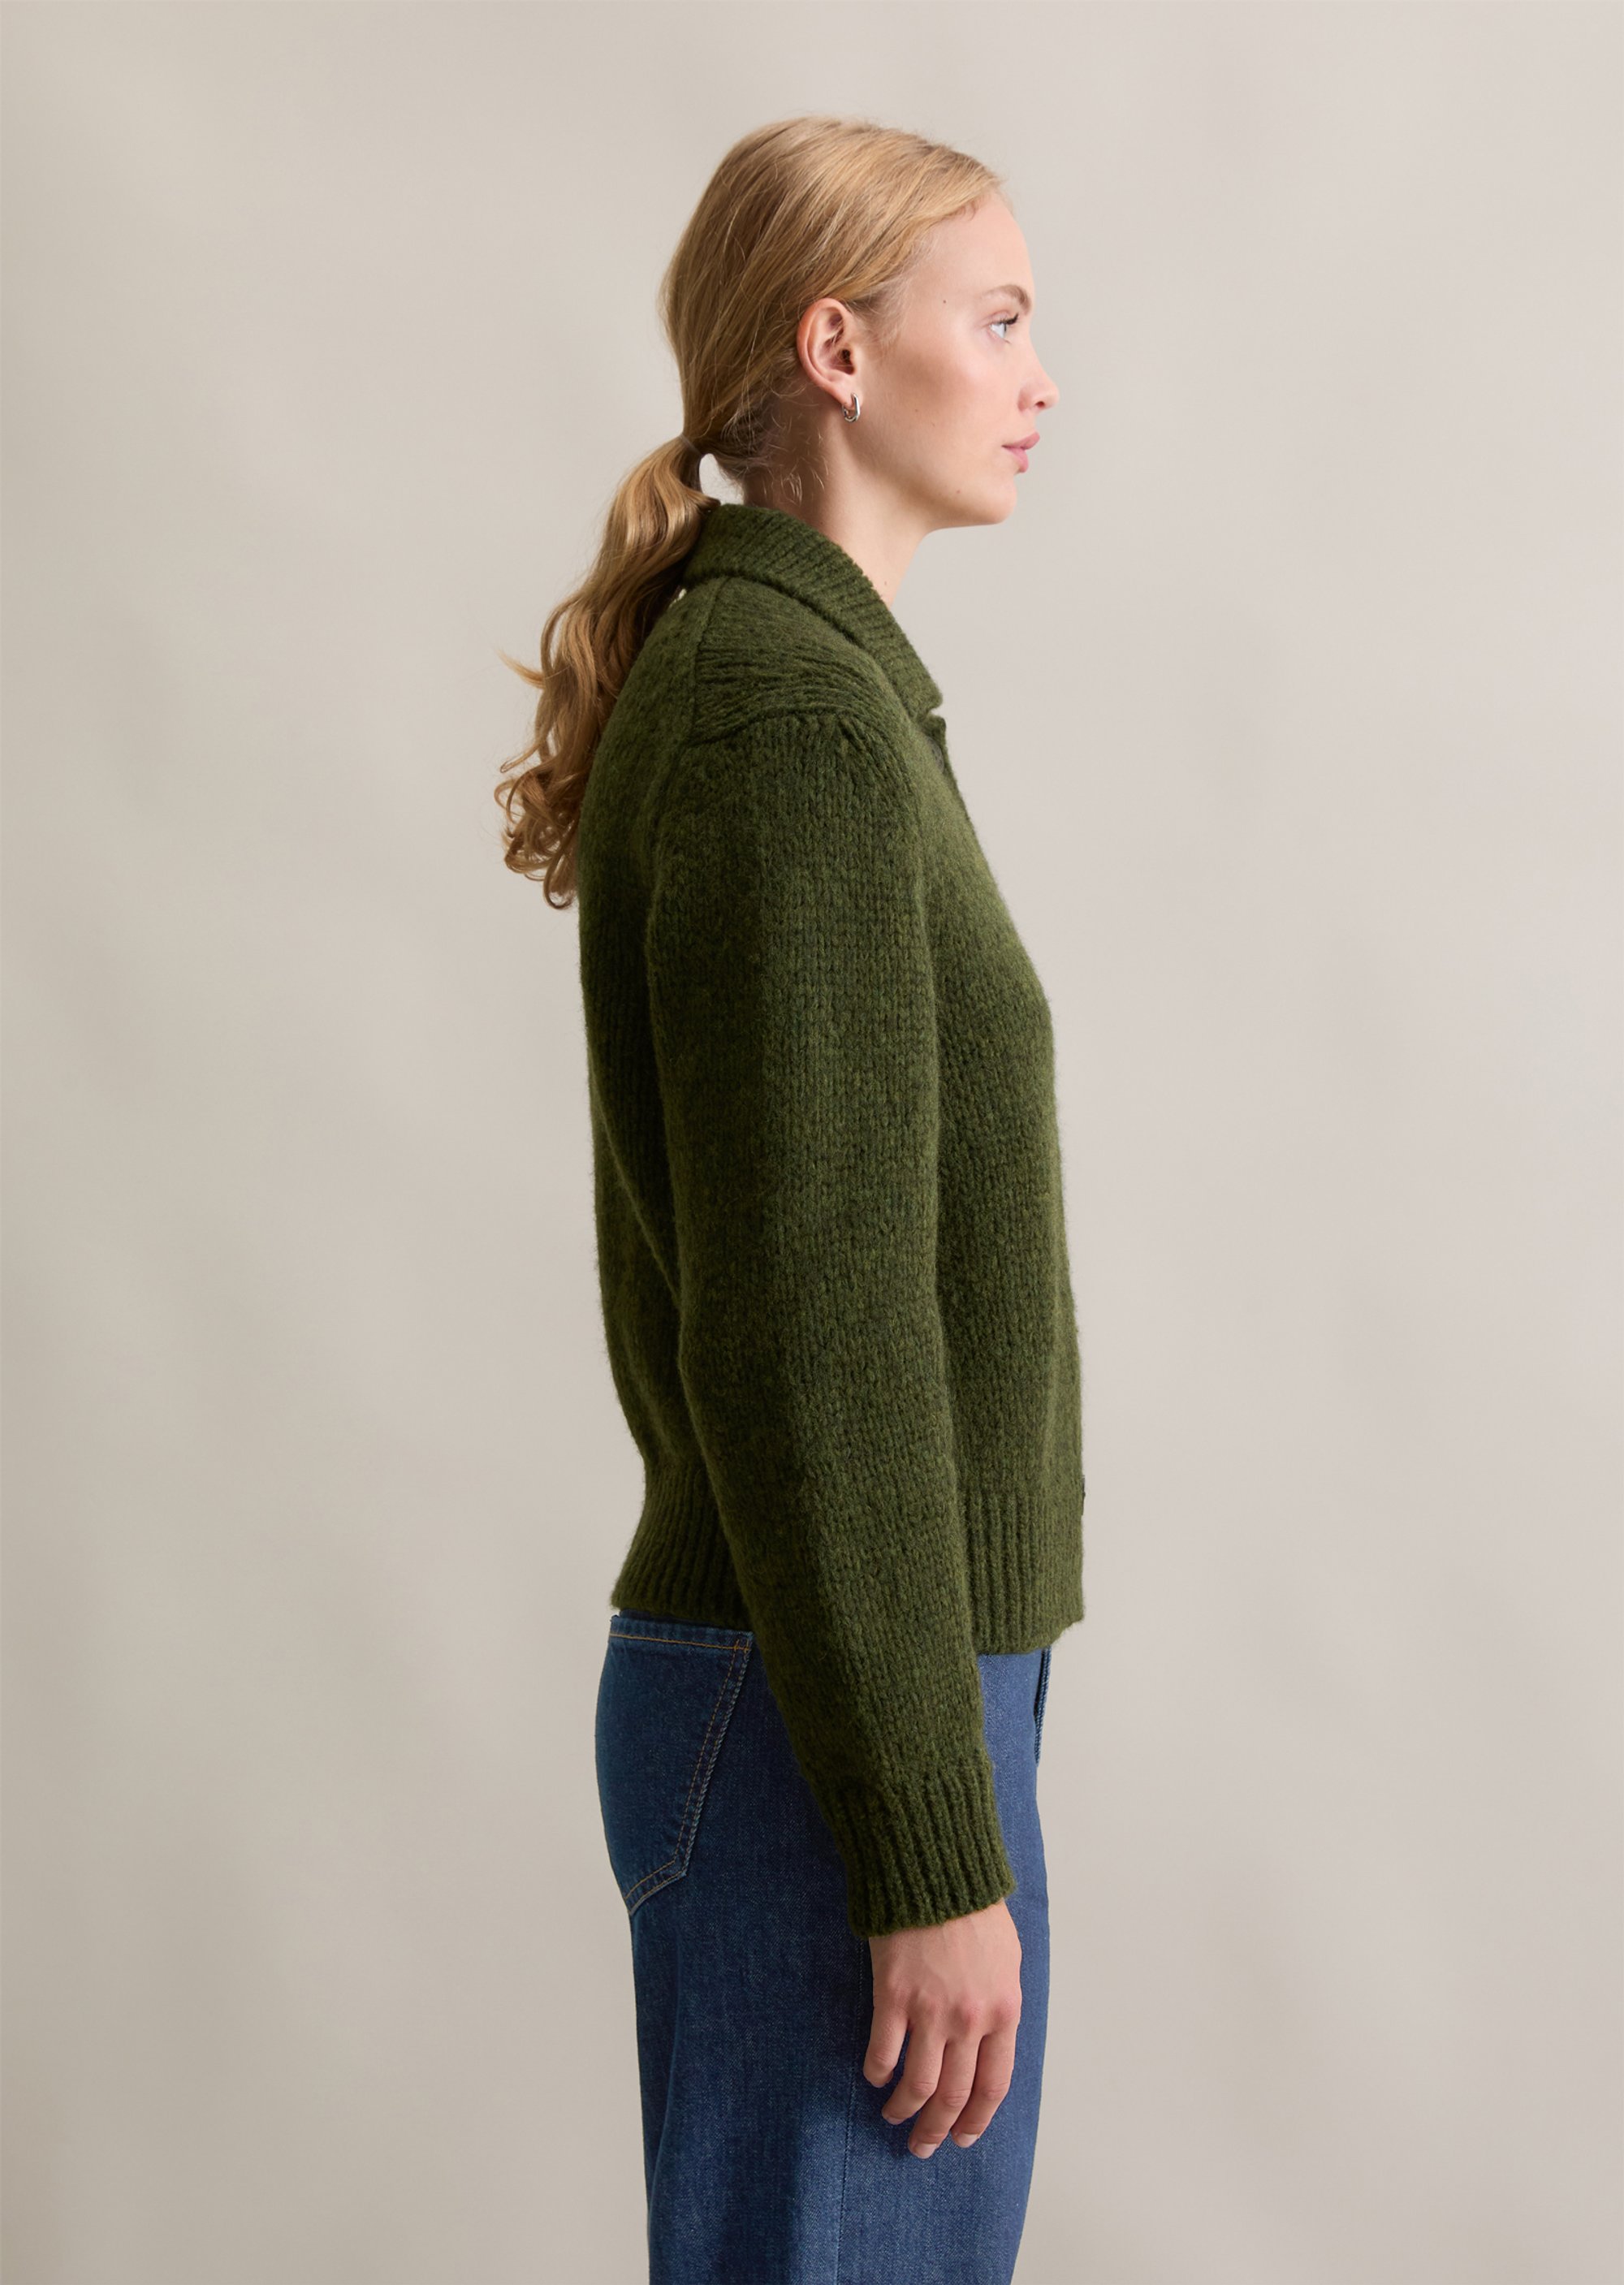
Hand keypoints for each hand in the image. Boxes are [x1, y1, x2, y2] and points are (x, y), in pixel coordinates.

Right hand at [862, 1896, 1021, 2158]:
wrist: (936, 1868)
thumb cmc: (973, 1908)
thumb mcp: (1007, 1959)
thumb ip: (1000, 2003)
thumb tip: (989, 2041)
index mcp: (1005, 2011)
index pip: (993, 2086)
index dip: (976, 2120)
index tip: (962, 2138)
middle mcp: (970, 2020)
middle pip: (955, 2096)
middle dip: (938, 2130)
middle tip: (923, 2146)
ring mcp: (930, 2011)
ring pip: (918, 2085)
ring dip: (904, 2110)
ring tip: (894, 2116)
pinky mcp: (893, 1996)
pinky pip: (883, 2053)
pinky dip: (877, 2072)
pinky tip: (874, 2076)